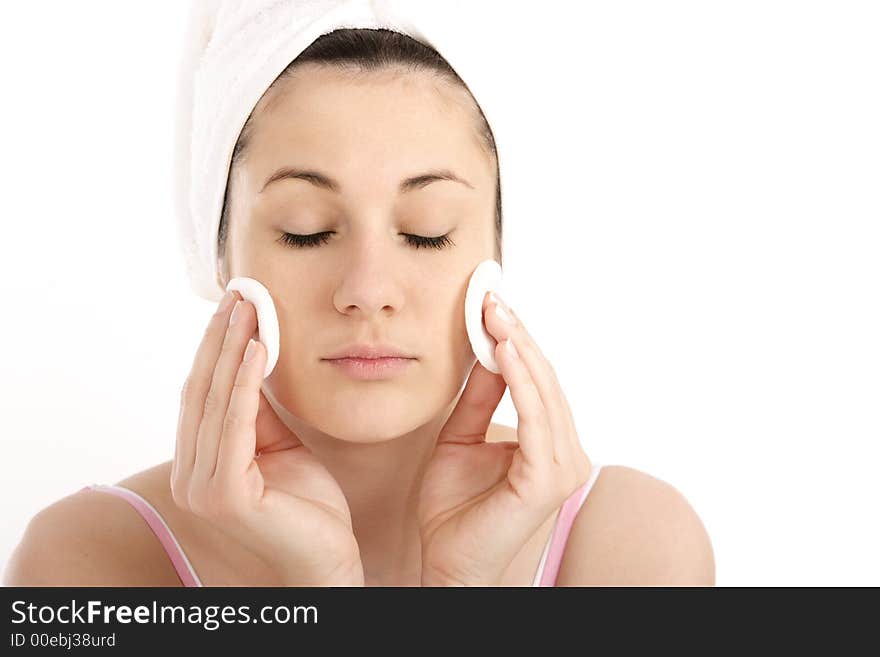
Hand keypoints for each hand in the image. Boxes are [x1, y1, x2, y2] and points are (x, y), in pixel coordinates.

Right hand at [172, 291, 363, 585]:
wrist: (328, 555)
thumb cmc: (307, 502)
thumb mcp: (278, 442)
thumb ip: (257, 407)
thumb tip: (253, 351)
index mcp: (197, 461)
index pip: (201, 392)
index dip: (215, 345)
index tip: (235, 302)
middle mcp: (189, 474)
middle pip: (202, 390)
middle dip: (221, 337)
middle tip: (239, 293)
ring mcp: (201, 488)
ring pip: (215, 402)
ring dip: (232, 349)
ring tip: (249, 308)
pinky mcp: (225, 496)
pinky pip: (235, 425)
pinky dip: (244, 384)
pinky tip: (257, 349)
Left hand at [418, 291, 592, 585]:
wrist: (444, 562)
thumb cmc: (454, 509)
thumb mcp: (459, 437)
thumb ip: (478, 399)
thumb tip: (486, 351)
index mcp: (548, 444)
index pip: (535, 381)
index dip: (515, 339)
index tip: (491, 302)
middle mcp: (564, 452)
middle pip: (543, 380)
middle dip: (516, 334)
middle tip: (492, 296)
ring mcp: (562, 467)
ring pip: (544, 393)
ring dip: (519, 348)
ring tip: (496, 313)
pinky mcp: (547, 480)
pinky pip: (535, 420)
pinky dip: (520, 381)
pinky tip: (503, 350)